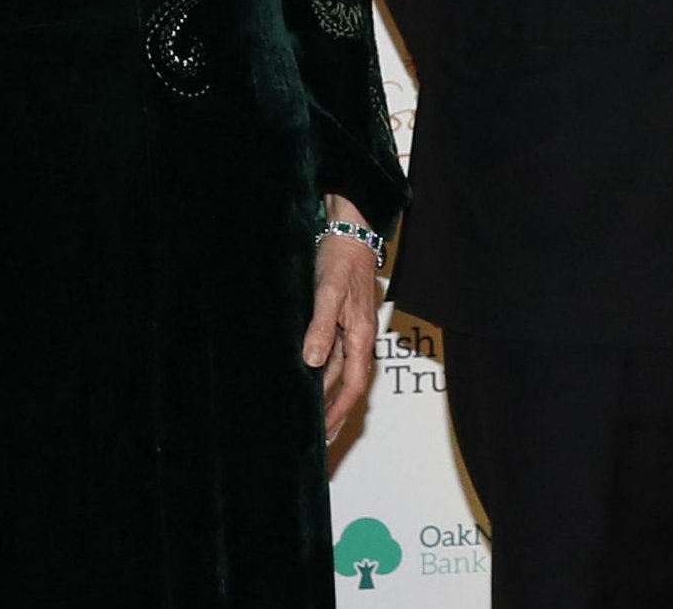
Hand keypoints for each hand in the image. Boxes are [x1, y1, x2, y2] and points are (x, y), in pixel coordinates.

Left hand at [302, 200, 380, 442]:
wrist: (350, 235)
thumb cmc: (341, 261)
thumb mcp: (327, 292)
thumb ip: (320, 326)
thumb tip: (312, 362)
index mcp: (361, 336)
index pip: (353, 384)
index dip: (340, 410)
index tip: (327, 431)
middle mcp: (359, 339)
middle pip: (348, 385)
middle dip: (336, 412)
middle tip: (321, 438)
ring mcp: (352, 332)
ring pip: (340, 372)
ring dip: (328, 396)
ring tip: (313, 418)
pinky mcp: (343, 322)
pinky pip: (335, 356)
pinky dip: (324, 374)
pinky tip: (311, 380)